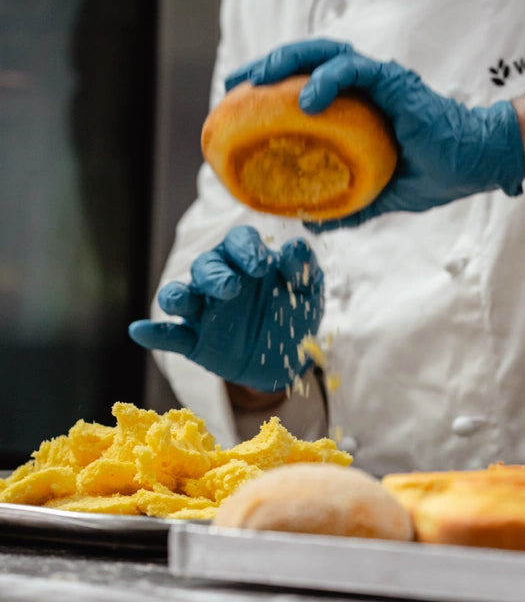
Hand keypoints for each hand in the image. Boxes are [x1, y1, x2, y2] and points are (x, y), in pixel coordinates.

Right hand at [129, 226, 323, 391]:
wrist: (288, 358)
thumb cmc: (293, 313)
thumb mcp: (308, 292)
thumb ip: (302, 269)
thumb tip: (294, 248)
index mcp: (246, 261)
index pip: (239, 243)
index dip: (247, 249)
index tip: (262, 265)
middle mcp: (220, 279)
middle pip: (206, 266)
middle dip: (215, 275)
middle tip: (231, 288)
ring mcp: (203, 310)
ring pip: (181, 294)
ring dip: (178, 296)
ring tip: (179, 301)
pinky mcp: (194, 340)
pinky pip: (170, 335)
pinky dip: (154, 334)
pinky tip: (139, 331)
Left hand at [226, 39, 524, 231]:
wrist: (477, 164)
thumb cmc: (438, 173)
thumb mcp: (383, 196)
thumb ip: (350, 205)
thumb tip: (314, 223)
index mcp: (359, 107)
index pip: (308, 84)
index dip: (274, 88)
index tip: (241, 102)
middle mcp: (366, 87)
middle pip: (307, 61)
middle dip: (267, 67)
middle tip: (234, 85)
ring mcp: (380, 82)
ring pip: (324, 54)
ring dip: (286, 62)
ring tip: (257, 80)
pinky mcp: (394, 83)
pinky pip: (353, 72)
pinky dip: (325, 81)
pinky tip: (304, 101)